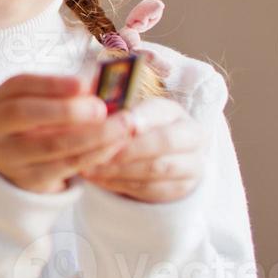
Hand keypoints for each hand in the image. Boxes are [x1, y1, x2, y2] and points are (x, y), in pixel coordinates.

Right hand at [0, 74, 130, 193]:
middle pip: (25, 114)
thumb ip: (68, 92)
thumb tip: (105, 83)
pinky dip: (93, 154)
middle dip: (68, 110)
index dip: (52, 83)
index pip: (19, 86)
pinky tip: (114, 145)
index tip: (85, 84)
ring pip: (51, 145)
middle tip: (102, 109)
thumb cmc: (34, 123)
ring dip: (92, 135)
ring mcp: (7, 156)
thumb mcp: (41, 103)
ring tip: (121, 126)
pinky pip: (65, 166)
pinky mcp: (28, 179)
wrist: (14, 161)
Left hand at [81, 97, 206, 203]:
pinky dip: (121, 184)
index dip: (137, 118)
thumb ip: (110, 102)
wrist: (154, 158)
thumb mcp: (124, 112)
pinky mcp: (179, 189)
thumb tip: (87, 88)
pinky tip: (98, 180)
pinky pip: (150, 189)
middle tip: (98, 153)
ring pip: (157, 168)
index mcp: (174, 112)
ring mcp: (189, 164)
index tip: (114, 125)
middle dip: (129, 149)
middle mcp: (190, 136)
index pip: (159, 111)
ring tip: (90, 168)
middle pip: (165, 141)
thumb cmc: (130, 130)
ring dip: (120, 169)